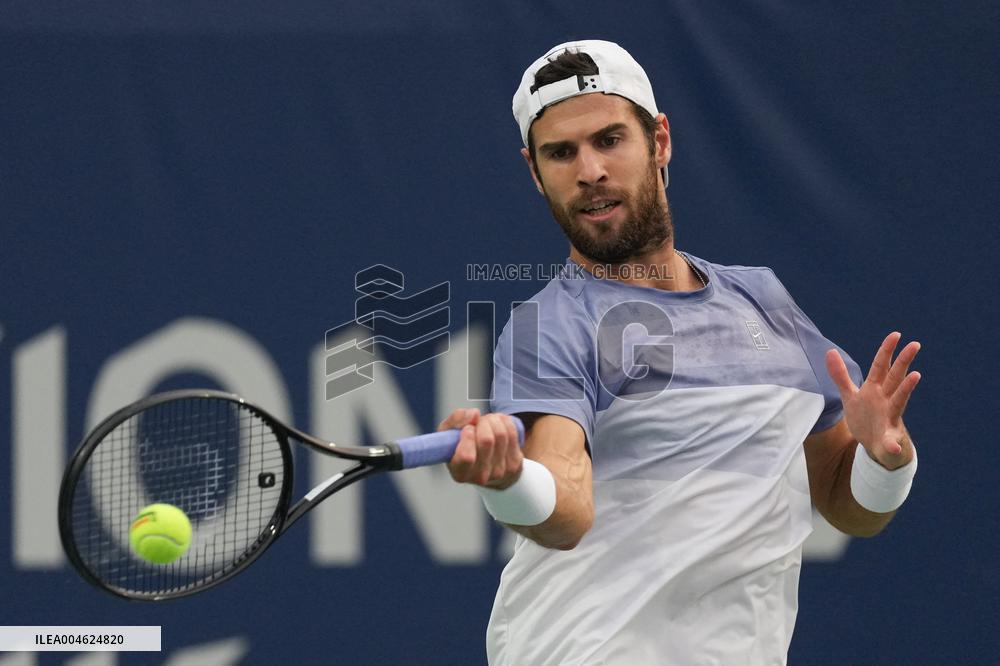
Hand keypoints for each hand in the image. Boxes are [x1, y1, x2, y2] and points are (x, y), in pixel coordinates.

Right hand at [438, 408, 523, 488]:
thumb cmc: (463, 446)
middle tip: (478, 422)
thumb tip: (474, 415)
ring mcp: (499, 471)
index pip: (466, 456)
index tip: (467, 429)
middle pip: (487, 440)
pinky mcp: (514, 463)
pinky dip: (504, 421)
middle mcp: (480, 477)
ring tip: (487, 422)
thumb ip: (455, 421)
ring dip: (493, 420)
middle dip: (482, 423)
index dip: (468, 436)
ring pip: (500, 434)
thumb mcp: (449, 434)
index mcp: (459, 473)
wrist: (487, 464)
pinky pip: (512, 432)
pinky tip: (498, 423)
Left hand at [826, 332, 920, 469]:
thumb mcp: (850, 395)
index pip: (881, 366)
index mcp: (875, 389)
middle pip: (895, 377)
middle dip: (903, 361)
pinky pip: (891, 442)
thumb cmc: (865, 416)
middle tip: (915, 344)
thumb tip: (830, 351)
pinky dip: (893, 444)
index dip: (886, 351)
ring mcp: (890, 418)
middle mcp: (886, 399)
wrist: (875, 445)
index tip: (896, 335)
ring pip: (900, 401)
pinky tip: (894, 445)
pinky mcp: (889, 439)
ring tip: (916, 376)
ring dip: (906, 389)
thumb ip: (840, 375)